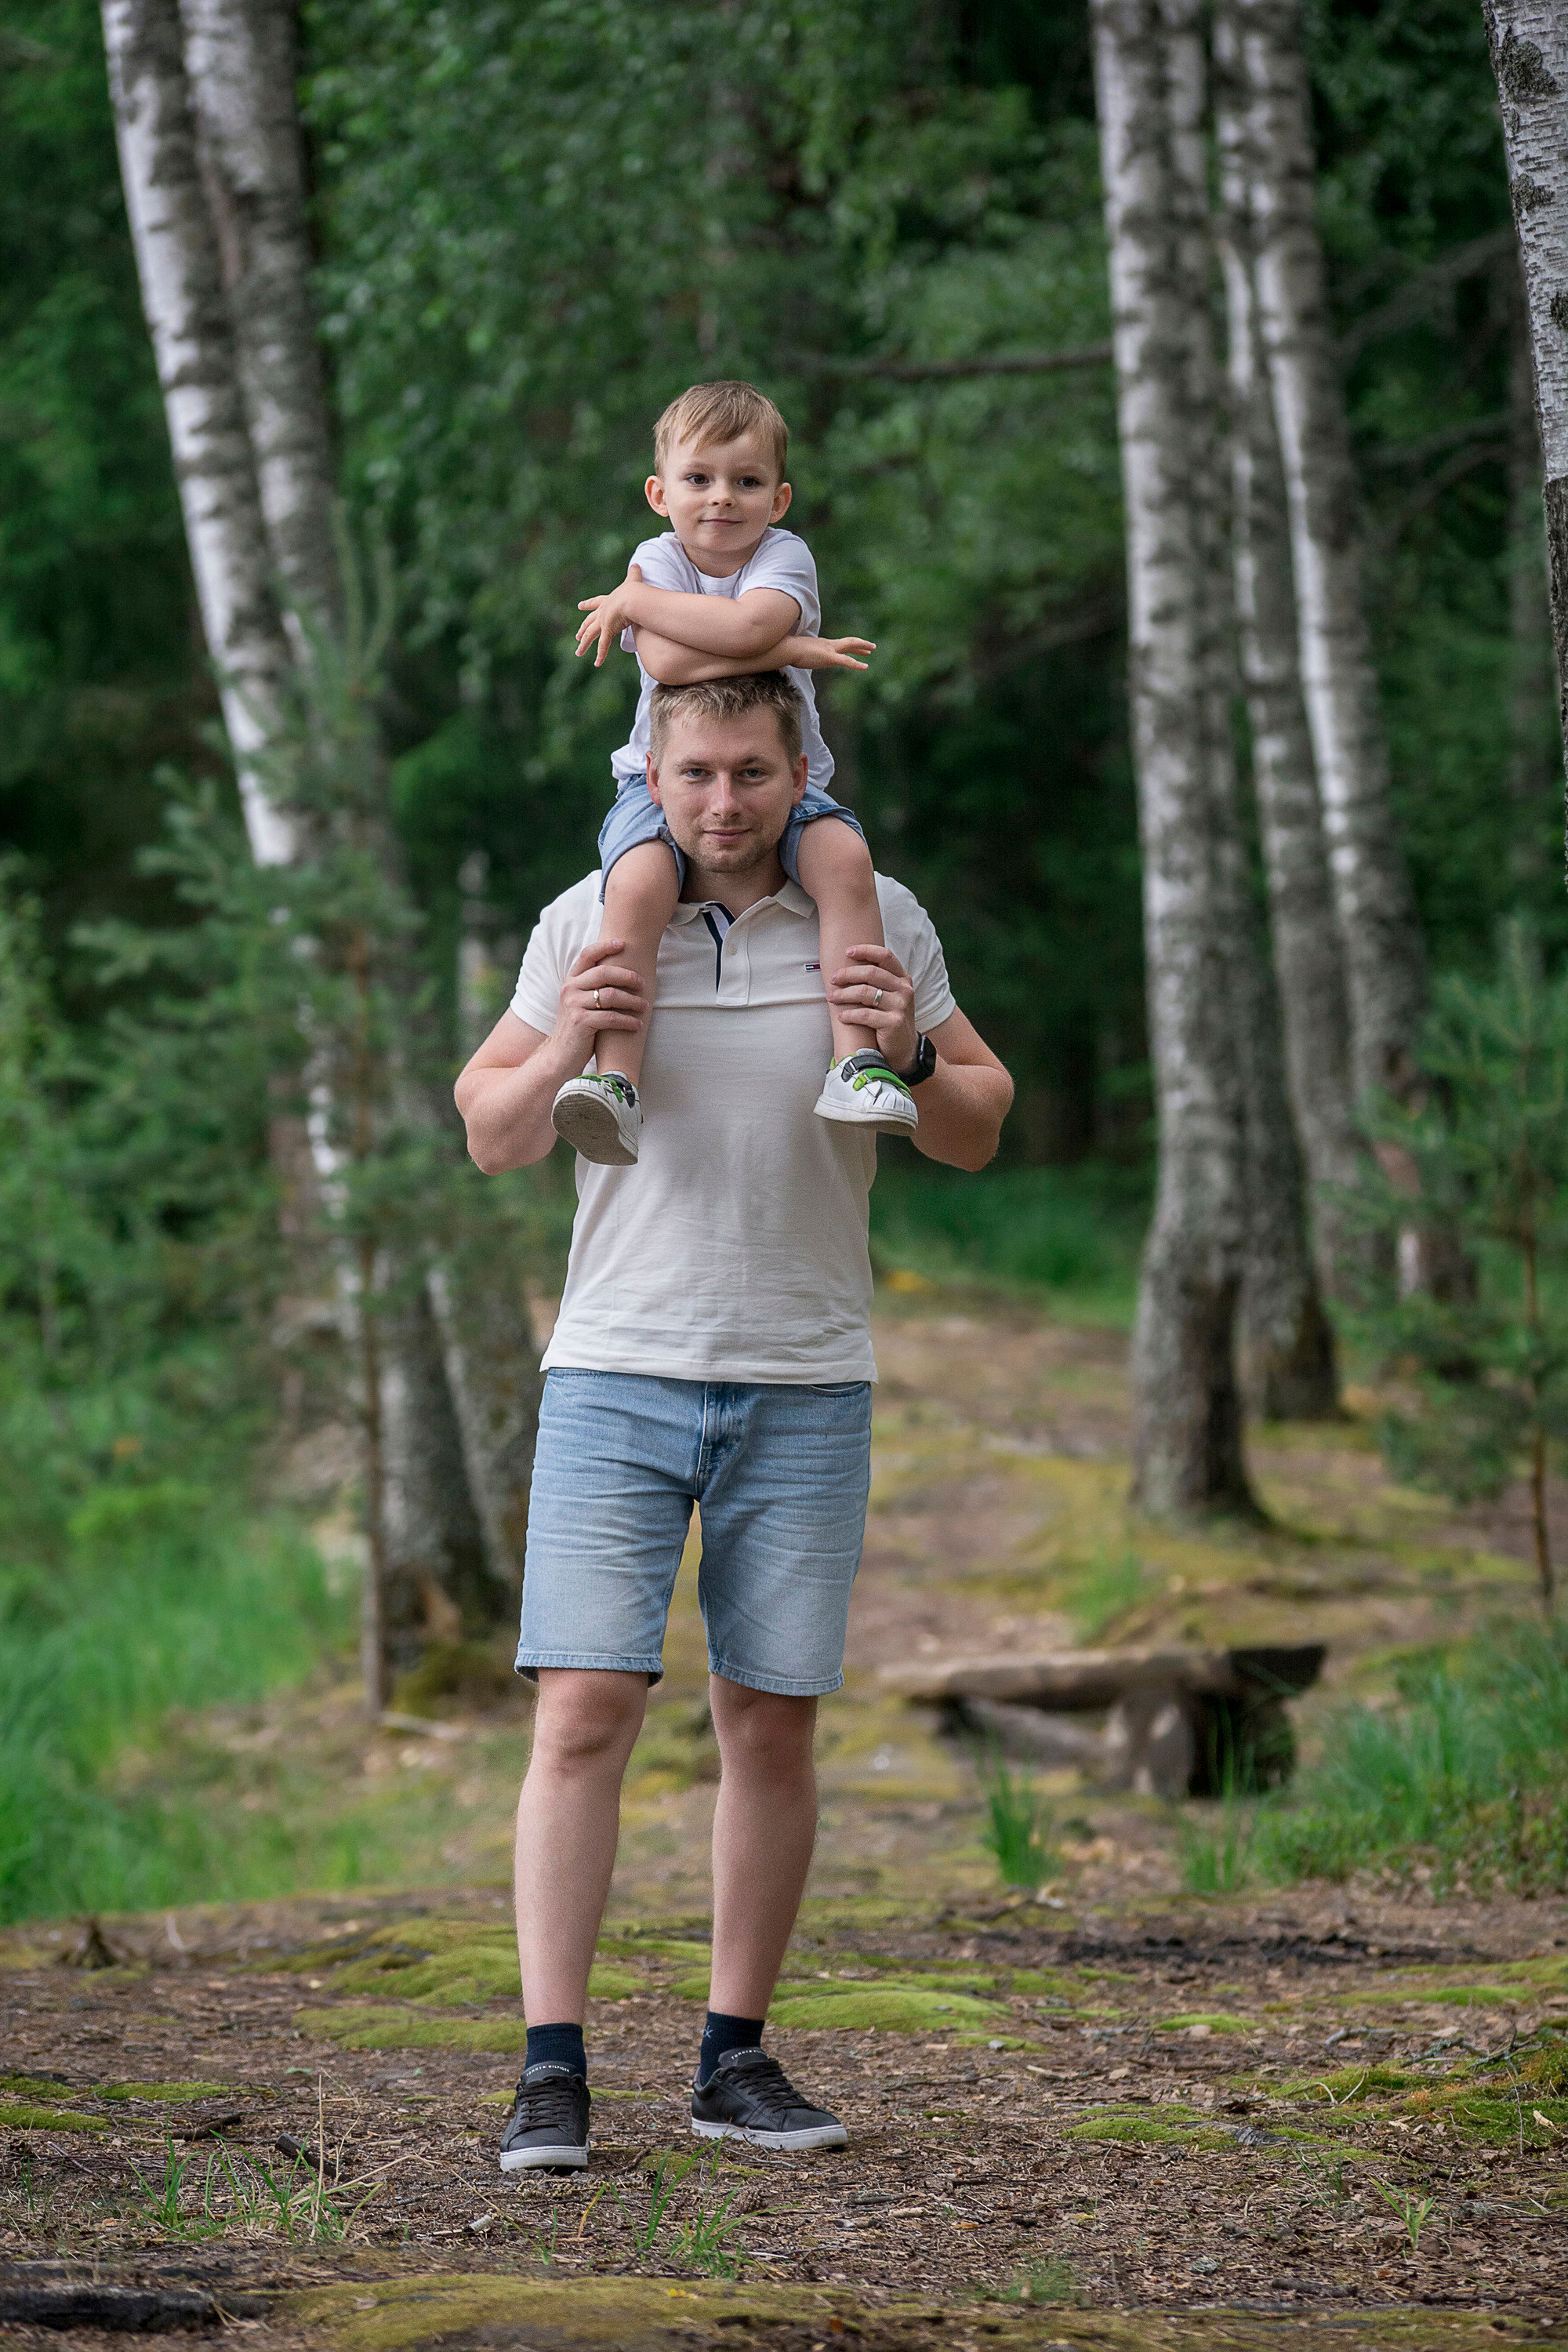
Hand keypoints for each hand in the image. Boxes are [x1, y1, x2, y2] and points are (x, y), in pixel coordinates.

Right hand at [552, 934, 647, 1060]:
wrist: (560, 1056)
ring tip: (645, 1007)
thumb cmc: (578, 1027)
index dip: (605, 946)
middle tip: (643, 983)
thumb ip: (592, 987)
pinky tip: (637, 1025)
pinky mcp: (580, 1023)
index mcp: (571, 981)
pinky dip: (627, 1021)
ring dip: (632, 1001)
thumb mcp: (580, 1002)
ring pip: (611, 995)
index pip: (587, 955)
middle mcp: (570, 989)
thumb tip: (620, 971)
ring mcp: (574, 1006)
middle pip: (604, 972)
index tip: (623, 943)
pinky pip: (611, 1017)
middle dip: (627, 976)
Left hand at [575, 563, 644, 666]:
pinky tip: (597, 664)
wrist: (632, 598)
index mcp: (607, 601)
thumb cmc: (634, 590)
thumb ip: (634, 573)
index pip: (596, 603)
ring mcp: (603, 622)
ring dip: (584, 645)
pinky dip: (600, 655)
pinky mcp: (608, 631)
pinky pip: (603, 646)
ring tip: (578, 653)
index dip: (588, 605)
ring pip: (590, 635)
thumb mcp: (633, 580)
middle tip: (577, 635)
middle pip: (589, 622)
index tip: (580, 606)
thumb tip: (637, 564)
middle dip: (583, 629)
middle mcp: (602, 612)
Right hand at [781, 633, 876, 671]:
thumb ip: (803, 656)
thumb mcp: (799, 654)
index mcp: (822, 645)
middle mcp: (828, 645)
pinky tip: (865, 667)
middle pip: (848, 642)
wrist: (786, 649)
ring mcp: (829, 650)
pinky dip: (857, 664)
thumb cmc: (788, 651)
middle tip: (871, 647)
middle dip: (860, 644)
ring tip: (872, 650)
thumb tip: (799, 660)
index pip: (839, 644)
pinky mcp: (829, 657)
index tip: (858, 647)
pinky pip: (846, 661)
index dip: (850, 646)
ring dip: (862, 648)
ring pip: (850, 646)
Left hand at [827, 944, 917, 1071]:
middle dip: (848, 974)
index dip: (866, 950)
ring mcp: (901, 1006)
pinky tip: (841, 1016)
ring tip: (831, 998)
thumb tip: (848, 964)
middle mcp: (904, 989)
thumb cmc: (890, 1018)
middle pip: (871, 973)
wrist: (904, 1048)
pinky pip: (865, 1014)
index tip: (847, 952)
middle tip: (833, 979)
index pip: (885, 956)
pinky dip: (850, 1014)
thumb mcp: (890, 996)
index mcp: (902, 979)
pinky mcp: (894, 1023)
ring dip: (844, 994)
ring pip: (865, 993)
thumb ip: (878, 981)